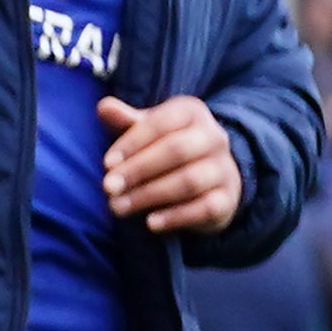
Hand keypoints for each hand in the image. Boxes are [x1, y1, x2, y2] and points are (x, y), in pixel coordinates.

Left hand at [100, 92, 243, 233]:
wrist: (208, 178)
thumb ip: (125, 121)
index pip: (161, 123)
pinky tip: (150, 224)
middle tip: (108, 188)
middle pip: (176, 150)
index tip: (107, 164)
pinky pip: (205, 208)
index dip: (132, 143)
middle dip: (138, 170)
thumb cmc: (164, 148)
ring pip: (189, 181)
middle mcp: (214, 137)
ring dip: (149, 195)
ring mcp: (224, 168)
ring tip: (118, 207)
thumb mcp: (146, 131)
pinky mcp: (228, 198)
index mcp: (192, 112)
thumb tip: (104, 107)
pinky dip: (176, 217)